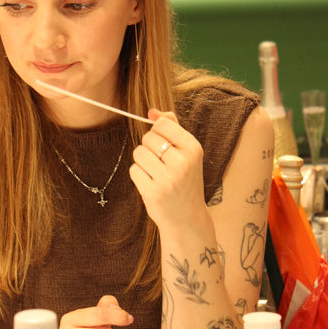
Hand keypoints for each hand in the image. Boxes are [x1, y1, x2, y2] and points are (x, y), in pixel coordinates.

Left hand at [129, 109, 206, 230]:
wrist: (187, 217)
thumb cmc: (185, 180)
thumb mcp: (186, 153)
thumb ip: (171, 128)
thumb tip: (152, 111)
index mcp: (193, 148)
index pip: (162, 124)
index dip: (158, 132)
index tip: (165, 145)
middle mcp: (183, 162)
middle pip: (148, 138)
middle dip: (149, 148)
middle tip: (161, 163)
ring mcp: (168, 178)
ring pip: (138, 153)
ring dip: (142, 162)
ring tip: (155, 173)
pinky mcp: (153, 192)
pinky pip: (134, 170)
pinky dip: (138, 175)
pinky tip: (151, 184)